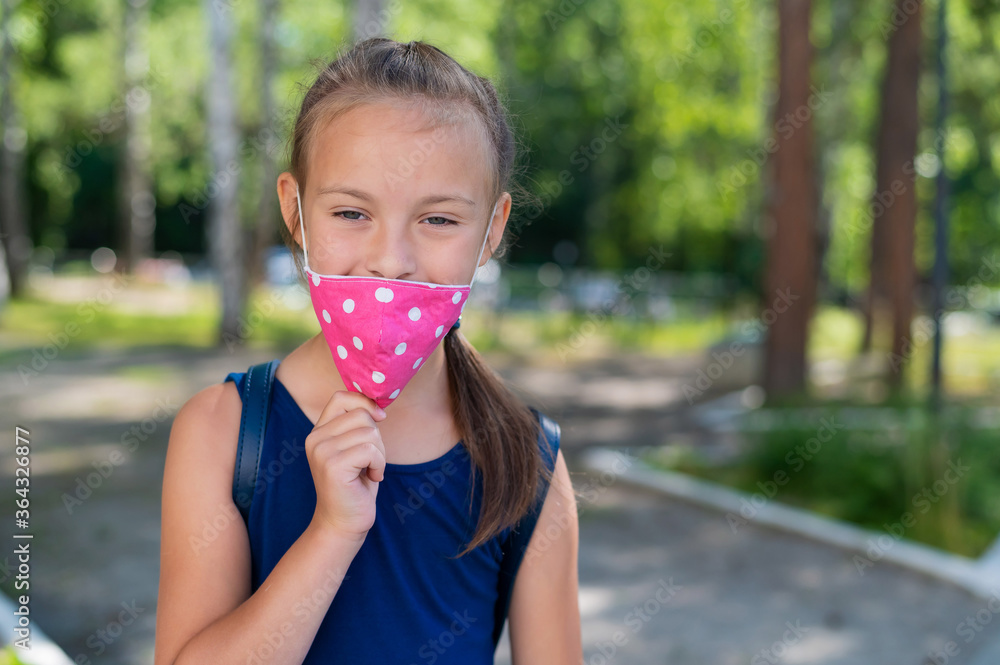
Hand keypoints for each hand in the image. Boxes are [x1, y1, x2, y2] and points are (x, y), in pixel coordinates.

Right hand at [304, 390, 386, 539]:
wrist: (343, 523)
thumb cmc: (355, 485)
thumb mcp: (354, 449)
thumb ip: (358, 426)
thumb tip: (378, 406)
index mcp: (319, 431)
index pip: (341, 397)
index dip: (364, 402)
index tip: (379, 418)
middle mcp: (315, 438)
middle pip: (361, 414)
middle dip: (377, 436)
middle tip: (372, 460)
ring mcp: (322, 451)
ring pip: (369, 432)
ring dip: (380, 454)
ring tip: (370, 471)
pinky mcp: (332, 465)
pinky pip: (370, 450)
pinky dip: (379, 465)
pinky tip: (372, 478)